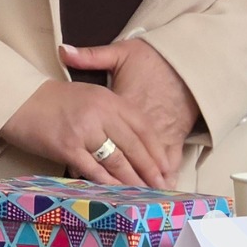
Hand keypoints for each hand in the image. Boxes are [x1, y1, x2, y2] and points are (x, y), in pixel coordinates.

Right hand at [0, 79, 167, 187]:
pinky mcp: (67, 146)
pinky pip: (94, 170)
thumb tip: (135, 145)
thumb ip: (111, 114)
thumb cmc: (51, 100)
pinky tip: (117, 193)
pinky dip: (108, 184)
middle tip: (161, 187)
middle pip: (134, 147)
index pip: (143, 127)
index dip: (157, 151)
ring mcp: (83, 130)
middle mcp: (99, 112)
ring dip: (133, 181)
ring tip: (144, 194)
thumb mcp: (87, 97)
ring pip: (117, 161)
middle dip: (150, 170)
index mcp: (107, 98)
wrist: (14, 98)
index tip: (167, 168)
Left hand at [61, 38, 200, 184]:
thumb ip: (91, 56)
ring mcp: (162, 126)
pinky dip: (163, 170)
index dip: (91, 147)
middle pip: (128, 149)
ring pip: (150, 157)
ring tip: (133, 195)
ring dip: (141, 176)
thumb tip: (64, 51)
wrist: (182, 59)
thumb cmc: (150, 59)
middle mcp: (144, 117)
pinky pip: (169, 155)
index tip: (80, 162)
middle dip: (119, 171)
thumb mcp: (121, 53)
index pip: (106, 129)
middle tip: (102, 187)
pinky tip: (158, 185)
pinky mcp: (176, 132)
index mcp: (125, 100)